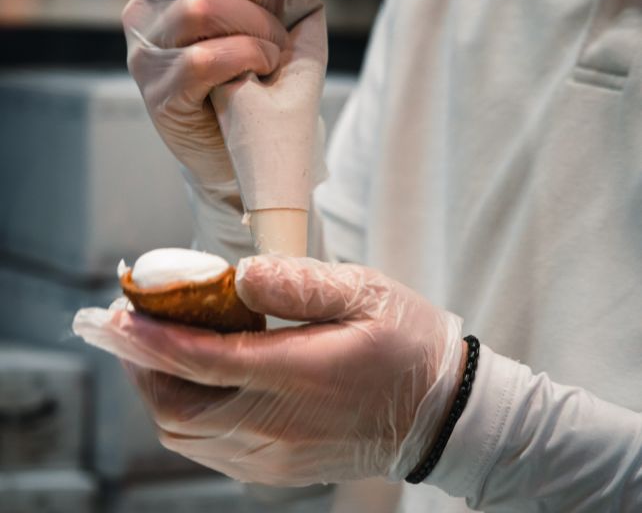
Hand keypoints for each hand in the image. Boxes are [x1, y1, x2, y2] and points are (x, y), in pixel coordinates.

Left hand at [73, 257, 463, 485]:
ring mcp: (274, 456)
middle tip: (129, 326)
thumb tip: (241, 276)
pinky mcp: (279, 469)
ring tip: (154, 350)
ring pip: (185, 434)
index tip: (118, 312)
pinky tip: (194, 384)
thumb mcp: (365, 294)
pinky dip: (186, 415)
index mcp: (297, 376)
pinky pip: (209, 449)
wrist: (441, 414)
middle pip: (177, 407)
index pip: (200, 360)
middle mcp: (276, 426)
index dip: (150, 336)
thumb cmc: (406, 345)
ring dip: (159, 390)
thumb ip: (300, 284)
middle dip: (140, 365)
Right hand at [122, 0, 287, 201]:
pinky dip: (246, 56)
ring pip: (200, 8)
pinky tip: (263, 69)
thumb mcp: (264, 29)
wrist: (237, 155)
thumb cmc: (254, 87)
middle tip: (277, 18)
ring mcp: (145, 54)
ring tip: (274, 52)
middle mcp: (144, 13)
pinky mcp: (158, 94)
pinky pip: (203, 57)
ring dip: (256, 27)